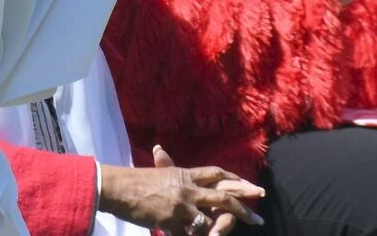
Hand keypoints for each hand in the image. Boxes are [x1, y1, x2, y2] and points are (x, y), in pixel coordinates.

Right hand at [99, 146, 264, 233]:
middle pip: (222, 195)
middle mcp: (187, 188)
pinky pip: (192, 233)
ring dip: (224, 225)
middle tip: (258, 215)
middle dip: (243, 205)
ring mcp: (182, 205)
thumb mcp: (156, 172)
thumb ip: (164, 164)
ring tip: (236, 229)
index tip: (249, 185)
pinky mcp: (173, 221)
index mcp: (184, 174)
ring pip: (211, 217)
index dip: (234, 179)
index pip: (215, 173)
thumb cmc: (134, 181)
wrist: (117, 188)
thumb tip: (159, 149)